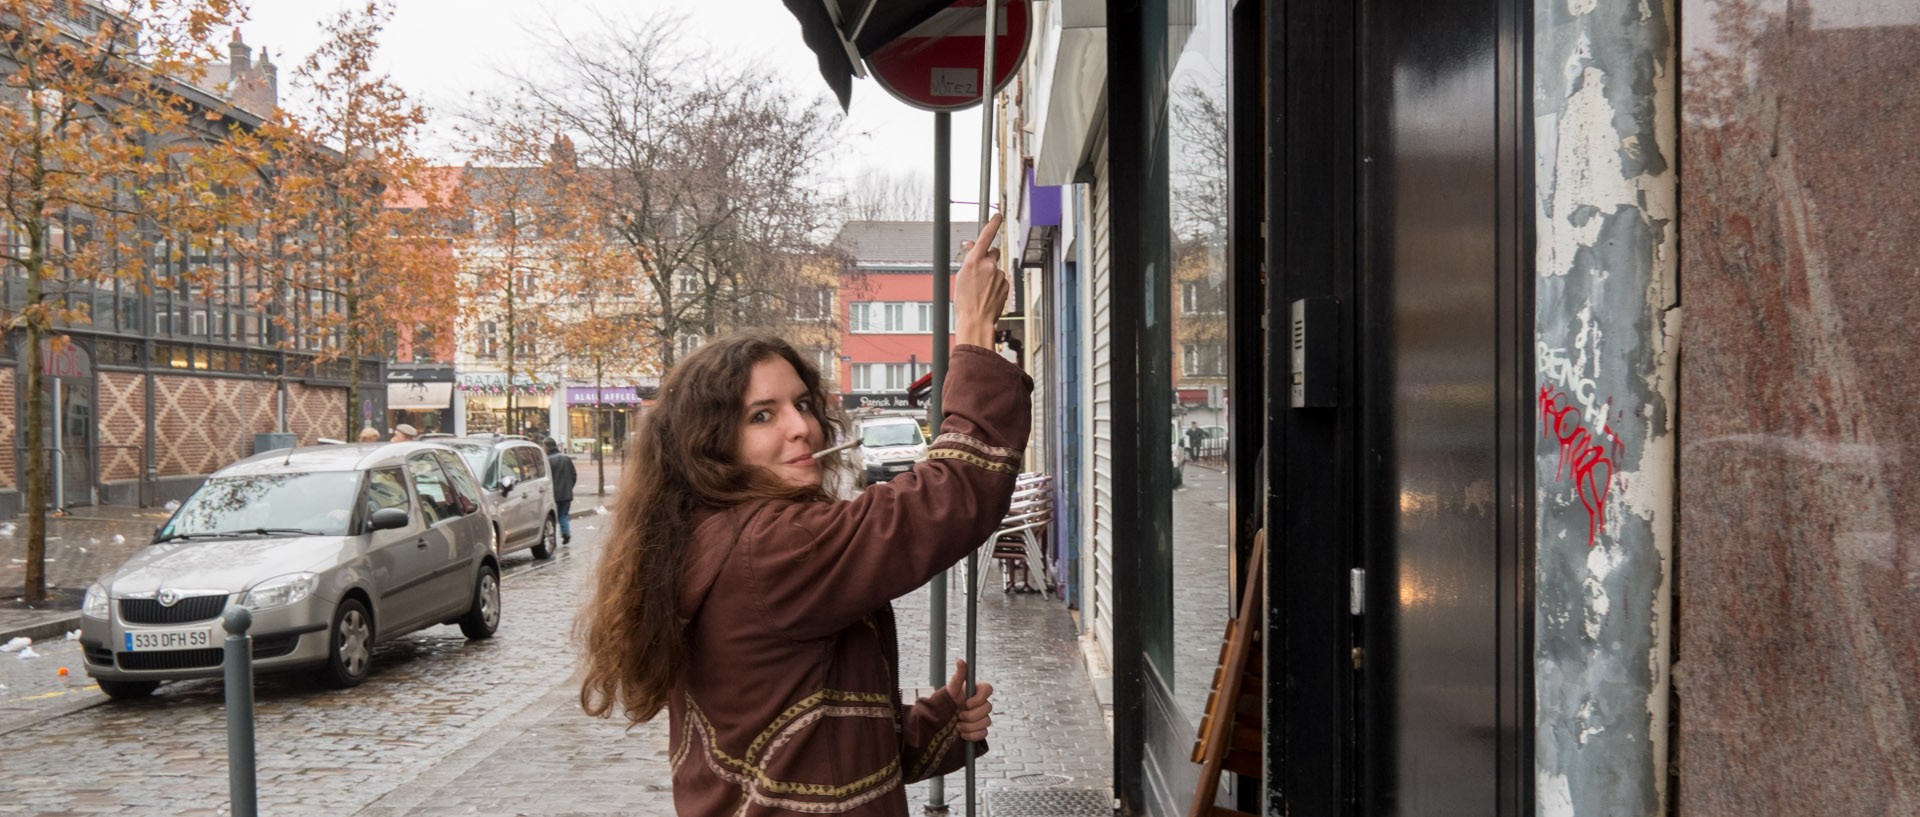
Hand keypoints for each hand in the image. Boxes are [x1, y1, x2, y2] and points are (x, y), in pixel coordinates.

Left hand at [944, 658, 994, 741]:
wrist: (943, 721)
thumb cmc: (948, 702)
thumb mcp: (951, 689)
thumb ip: (958, 676)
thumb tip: (960, 660)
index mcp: (977, 691)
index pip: (988, 689)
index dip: (979, 698)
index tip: (967, 703)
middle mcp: (983, 703)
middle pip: (988, 708)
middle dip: (971, 715)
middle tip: (959, 716)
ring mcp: (983, 717)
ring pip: (986, 722)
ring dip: (969, 726)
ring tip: (957, 726)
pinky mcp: (981, 730)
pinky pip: (983, 733)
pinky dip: (971, 735)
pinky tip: (962, 734)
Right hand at [954, 215, 1008, 349]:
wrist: (976, 320)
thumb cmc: (965, 301)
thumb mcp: (961, 276)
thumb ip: (969, 260)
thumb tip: (973, 247)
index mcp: (974, 262)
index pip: (986, 237)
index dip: (992, 224)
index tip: (998, 216)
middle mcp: (989, 265)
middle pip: (993, 252)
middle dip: (989, 257)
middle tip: (980, 270)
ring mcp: (999, 275)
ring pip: (996, 268)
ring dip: (990, 274)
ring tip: (981, 290)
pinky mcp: (1006, 284)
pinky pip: (1001, 279)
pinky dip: (996, 284)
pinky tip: (988, 294)